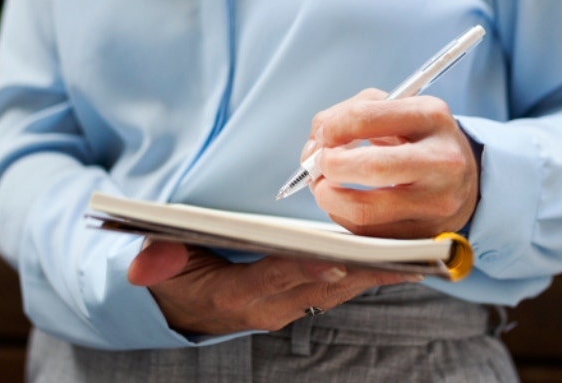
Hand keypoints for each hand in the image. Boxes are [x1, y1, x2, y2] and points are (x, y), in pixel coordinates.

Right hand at [127, 239, 420, 334]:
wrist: (184, 311)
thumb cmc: (177, 280)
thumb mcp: (160, 269)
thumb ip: (155, 262)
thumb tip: (143, 266)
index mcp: (237, 297)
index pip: (276, 280)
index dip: (307, 268)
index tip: (339, 255)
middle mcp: (272, 308)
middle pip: (323, 284)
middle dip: (363, 268)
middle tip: (402, 252)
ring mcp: (292, 306)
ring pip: (342, 287)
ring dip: (378, 272)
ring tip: (418, 252)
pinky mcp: (307, 299)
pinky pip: (345, 286)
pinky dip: (375, 273)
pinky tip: (406, 260)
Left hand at [304, 88, 478, 238]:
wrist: (464, 176)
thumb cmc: (417, 139)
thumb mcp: (395, 110)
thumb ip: (349, 115)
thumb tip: (314, 146)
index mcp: (431, 117)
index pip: (366, 117)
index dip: (332, 128)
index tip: (323, 136)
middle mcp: (442, 160)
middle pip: (370, 168)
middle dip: (329, 166)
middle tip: (319, 165)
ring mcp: (437, 203)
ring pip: (364, 211)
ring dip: (328, 198)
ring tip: (323, 187)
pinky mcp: (426, 235)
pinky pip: (367, 234)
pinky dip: (343, 217)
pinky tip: (344, 204)